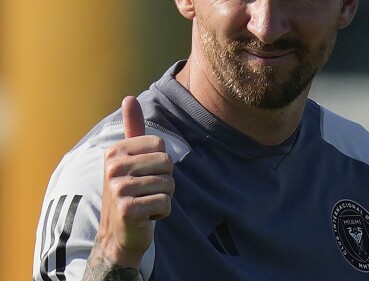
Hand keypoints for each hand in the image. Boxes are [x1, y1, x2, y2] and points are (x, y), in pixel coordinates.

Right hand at [96, 96, 174, 268]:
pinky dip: (162, 212)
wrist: (119, 235)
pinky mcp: (127, 209)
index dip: (161, 165)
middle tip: (146, 192)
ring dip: (164, 198)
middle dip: (165, 181)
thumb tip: (129, 98)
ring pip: (169, 184)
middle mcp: (113, 167)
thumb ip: (132, 130)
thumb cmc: (130, 193)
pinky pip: (165, 203)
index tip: (144, 176)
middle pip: (167, 164)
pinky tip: (146, 217)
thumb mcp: (129, 160)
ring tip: (145, 203)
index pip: (161, 146)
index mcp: (115, 151)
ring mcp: (118, 188)